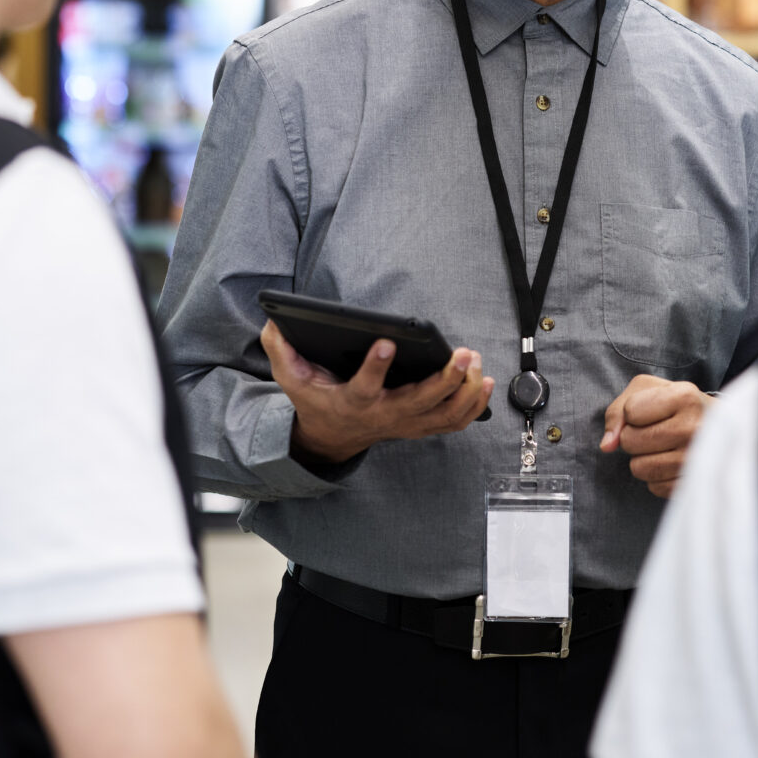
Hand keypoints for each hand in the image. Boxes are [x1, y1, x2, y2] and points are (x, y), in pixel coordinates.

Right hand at [262, 318, 493, 465]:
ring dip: (465, 392)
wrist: (332, 436)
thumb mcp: (291, 377)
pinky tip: (485, 381)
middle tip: (464, 353)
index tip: (387, 341)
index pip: (365, 387)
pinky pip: (454, 422)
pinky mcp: (420, 425)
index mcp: (352, 401)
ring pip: (443, 415)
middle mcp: (383, 416)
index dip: (375, 367)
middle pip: (420, 402)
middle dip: (445, 379)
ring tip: (476, 362)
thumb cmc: (316, 400)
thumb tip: (272, 321)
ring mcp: (406, 424)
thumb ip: (280, 350)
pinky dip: (474, 406)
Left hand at [600, 375, 708, 497]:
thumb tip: (607, 446)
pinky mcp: (696, 484)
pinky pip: (655, 487)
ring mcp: (697, 459)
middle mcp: (694, 428)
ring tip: (664, 447)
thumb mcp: (648, 390)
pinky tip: (672, 463)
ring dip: (643, 459)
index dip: (632, 413)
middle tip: (656, 432)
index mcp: (684, 397)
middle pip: (630, 441)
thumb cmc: (678, 405)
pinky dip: (657, 477)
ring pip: (639, 468)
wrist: (723, 428)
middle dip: (633, 437)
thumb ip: (618, 411)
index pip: (630, 412)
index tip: (652, 412)